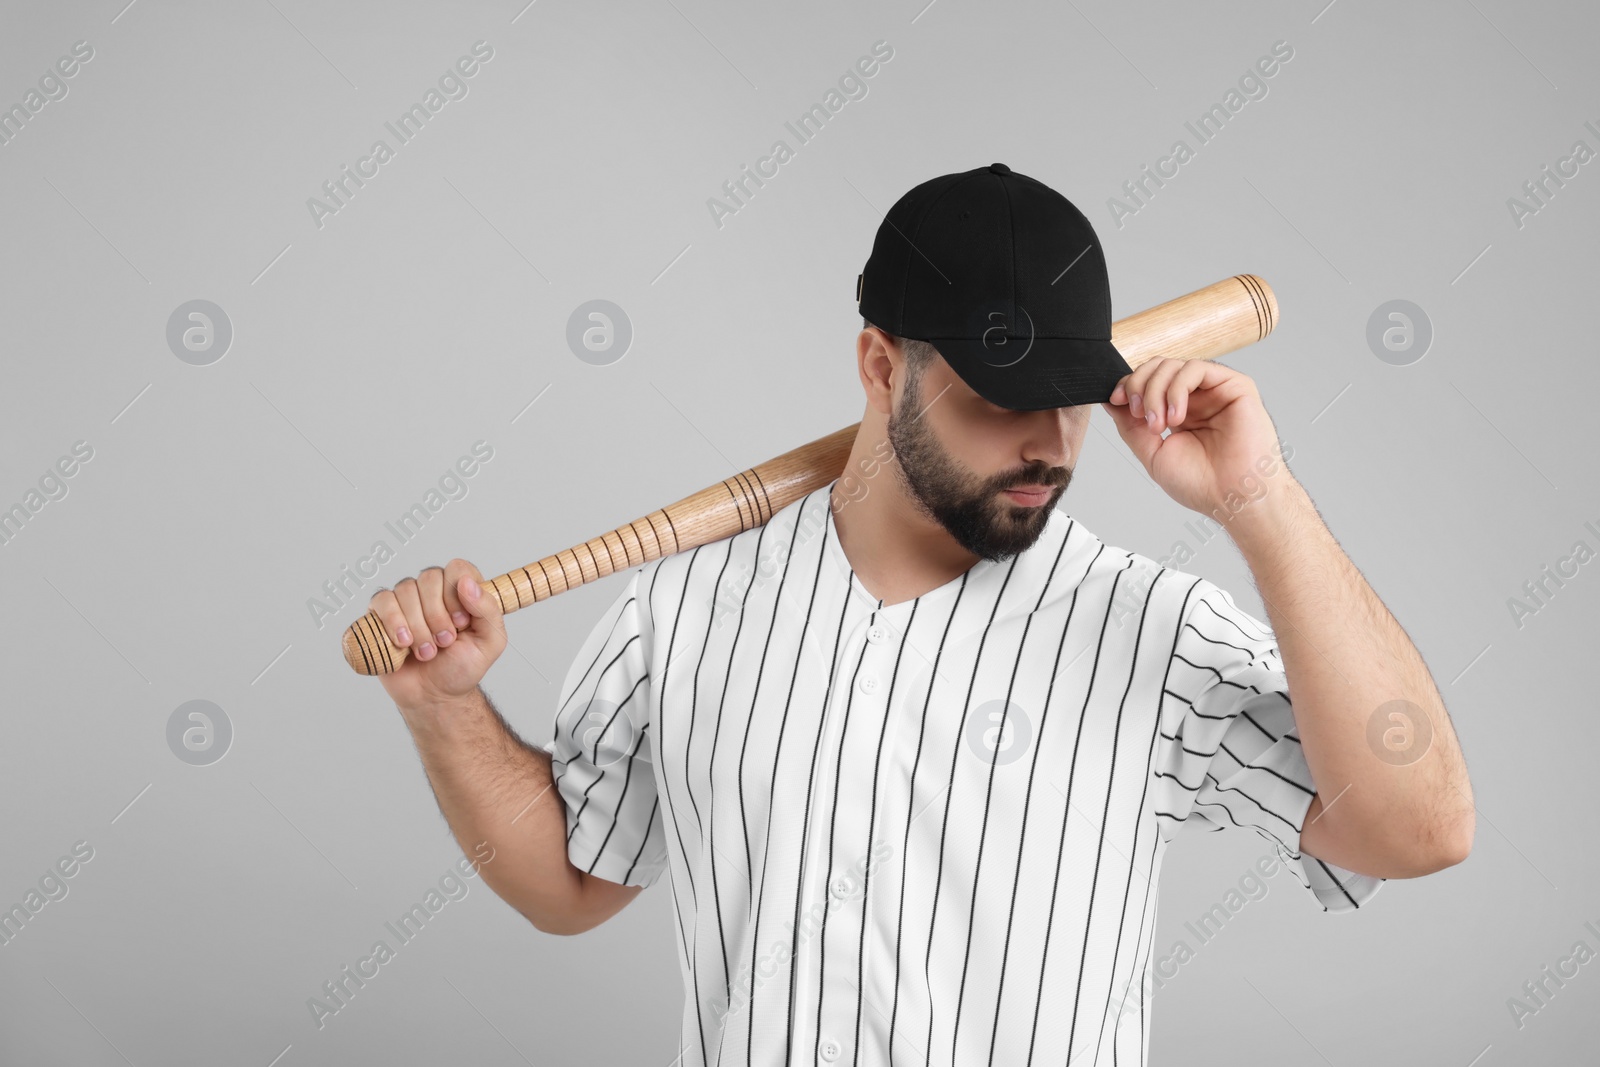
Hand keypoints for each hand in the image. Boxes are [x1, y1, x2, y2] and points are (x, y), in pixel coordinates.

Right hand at [369, 559, 506, 710]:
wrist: (433, 695)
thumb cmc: (462, 667)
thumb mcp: (490, 643)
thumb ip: (488, 610)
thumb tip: (467, 583)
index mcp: (461, 590)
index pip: (457, 568)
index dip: (457, 593)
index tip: (462, 622)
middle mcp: (433, 589)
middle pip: (429, 578)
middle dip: (437, 616)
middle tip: (445, 642)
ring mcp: (406, 600)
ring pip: (405, 589)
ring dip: (418, 626)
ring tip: (426, 652)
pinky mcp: (382, 614)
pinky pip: (382, 601)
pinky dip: (393, 623)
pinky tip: (403, 644)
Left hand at [1098, 357, 1289, 518]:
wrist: (1233, 498)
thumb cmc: (1202, 484)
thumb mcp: (1153, 454)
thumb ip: (1131, 427)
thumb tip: (1111, 402)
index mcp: (1179, 412)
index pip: (1148, 382)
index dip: (1128, 385)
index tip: (1116, 400)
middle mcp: (1197, 398)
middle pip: (1157, 368)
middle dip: (1138, 386)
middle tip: (1139, 414)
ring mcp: (1215, 391)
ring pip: (1173, 365)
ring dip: (1156, 391)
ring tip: (1159, 424)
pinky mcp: (1235, 386)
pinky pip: (1197, 368)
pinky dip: (1177, 389)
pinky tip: (1177, 416)